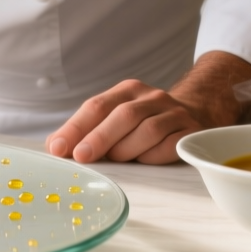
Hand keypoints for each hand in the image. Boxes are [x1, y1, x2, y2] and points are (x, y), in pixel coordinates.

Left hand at [44, 81, 204, 164]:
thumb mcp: (114, 116)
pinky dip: (153, 156)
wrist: (195, 112)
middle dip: (99, 138)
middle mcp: (151, 98)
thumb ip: (85, 128)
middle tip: (82, 157)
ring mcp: (173, 114)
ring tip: (116, 159)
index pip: (96, 106)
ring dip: (127, 149)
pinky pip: (170, 146)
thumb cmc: (143, 121)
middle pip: (123, 115)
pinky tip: (144, 160)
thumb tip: (54, 146)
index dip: (76, 127)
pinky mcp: (190, 132)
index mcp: (127, 91)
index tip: (58, 148)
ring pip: (148, 131)